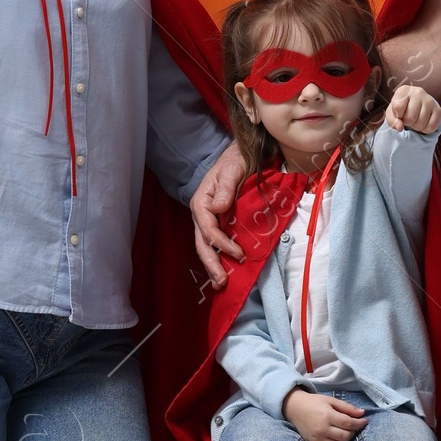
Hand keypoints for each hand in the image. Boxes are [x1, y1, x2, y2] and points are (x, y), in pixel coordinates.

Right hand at [191, 140, 245, 285]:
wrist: (239, 156)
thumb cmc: (234, 161)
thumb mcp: (231, 170)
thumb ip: (226, 188)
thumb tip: (219, 208)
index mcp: (201, 202)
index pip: (208, 229)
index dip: (222, 244)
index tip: (239, 254)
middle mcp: (201, 214)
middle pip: (202, 243)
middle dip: (211, 264)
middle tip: (222, 282)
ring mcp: (208, 220)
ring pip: (206, 247)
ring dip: (213, 265)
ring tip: (221, 284)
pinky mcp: (217, 224)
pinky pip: (215, 244)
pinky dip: (219, 258)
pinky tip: (226, 272)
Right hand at [283, 389, 366, 440]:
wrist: (295, 407)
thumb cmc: (314, 402)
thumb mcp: (331, 401)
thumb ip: (347, 407)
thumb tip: (362, 413)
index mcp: (327, 416)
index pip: (349, 424)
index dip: (359, 423)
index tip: (364, 421)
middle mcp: (322, 430)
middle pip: (345, 437)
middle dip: (353, 432)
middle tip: (352, 427)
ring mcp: (317, 440)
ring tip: (344, 435)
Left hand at [385, 82, 440, 135]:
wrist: (416, 105)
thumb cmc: (401, 109)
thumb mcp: (392, 113)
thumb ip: (392, 121)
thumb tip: (400, 127)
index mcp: (404, 90)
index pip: (398, 107)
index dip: (397, 115)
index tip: (399, 113)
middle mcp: (418, 92)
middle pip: (410, 117)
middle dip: (407, 122)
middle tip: (408, 118)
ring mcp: (430, 100)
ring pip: (421, 124)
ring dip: (416, 127)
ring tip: (416, 120)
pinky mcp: (438, 110)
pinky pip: (431, 127)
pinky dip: (425, 130)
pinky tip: (424, 123)